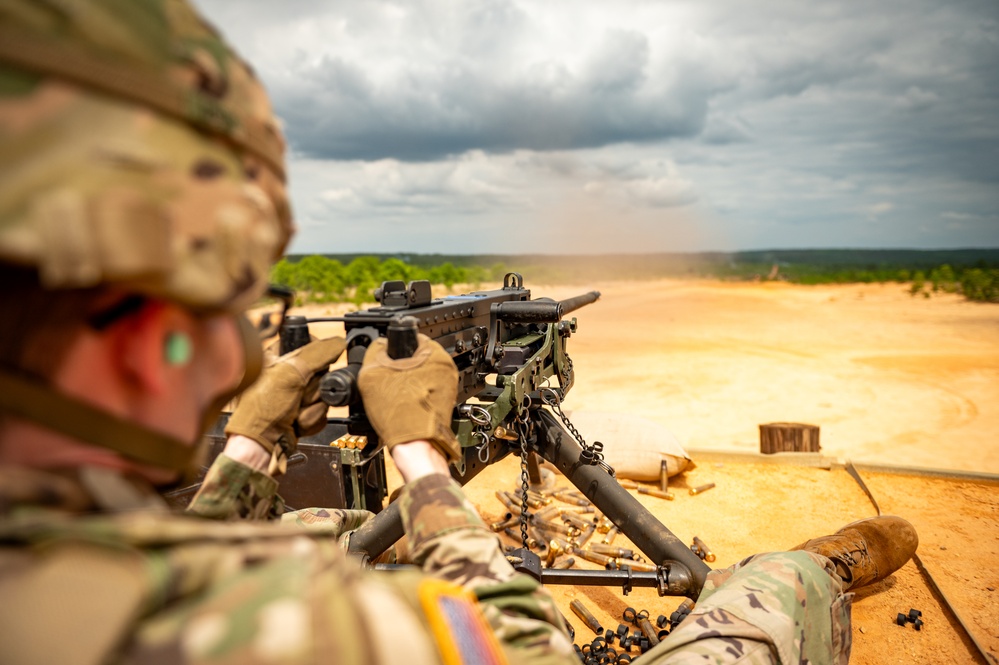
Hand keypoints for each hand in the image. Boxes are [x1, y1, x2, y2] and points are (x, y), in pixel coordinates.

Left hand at [225, 336, 345, 473]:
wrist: (260, 445)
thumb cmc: (260, 410)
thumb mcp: (289, 374)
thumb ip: (316, 355)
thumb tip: (338, 343)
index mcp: (275, 358)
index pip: (309, 346)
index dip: (315, 357)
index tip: (312, 367)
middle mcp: (285, 375)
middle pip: (321, 373)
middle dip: (312, 389)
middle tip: (296, 395)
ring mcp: (295, 396)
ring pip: (323, 394)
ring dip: (310, 406)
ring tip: (292, 412)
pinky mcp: (302, 413)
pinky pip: (321, 411)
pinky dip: (310, 419)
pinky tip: (295, 422)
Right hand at [357, 335, 460, 461]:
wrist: (414, 447)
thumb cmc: (400, 413)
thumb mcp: (372, 374)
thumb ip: (375, 352)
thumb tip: (378, 345)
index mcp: (437, 356)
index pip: (412, 337)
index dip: (393, 347)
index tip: (385, 358)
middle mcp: (448, 371)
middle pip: (416, 358)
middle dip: (399, 366)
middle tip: (385, 378)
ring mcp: (447, 389)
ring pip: (418, 376)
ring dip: (404, 382)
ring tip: (392, 394)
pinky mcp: (442, 404)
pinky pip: (421, 392)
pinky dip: (410, 395)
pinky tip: (399, 404)